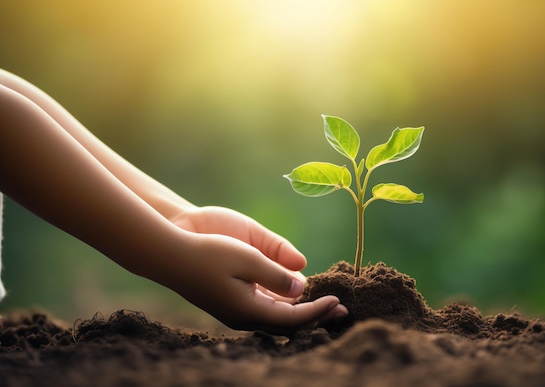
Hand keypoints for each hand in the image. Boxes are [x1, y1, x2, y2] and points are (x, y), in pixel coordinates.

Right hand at [164, 206, 347, 331]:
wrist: (171, 253)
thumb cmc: (209, 252)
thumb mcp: (248, 258)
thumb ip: (277, 274)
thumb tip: (302, 287)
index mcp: (250, 310)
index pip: (294, 318)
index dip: (318, 311)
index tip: (338, 301)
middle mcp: (245, 316)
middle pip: (289, 324)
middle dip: (317, 318)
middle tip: (342, 312)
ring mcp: (237, 311)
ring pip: (278, 319)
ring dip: (303, 313)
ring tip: (325, 306)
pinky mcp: (232, 302)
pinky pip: (266, 310)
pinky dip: (286, 306)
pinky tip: (297, 296)